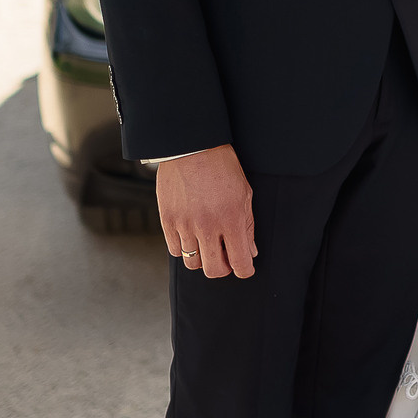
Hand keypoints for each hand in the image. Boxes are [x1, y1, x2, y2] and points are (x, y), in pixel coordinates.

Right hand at [158, 145, 256, 278]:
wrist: (192, 146)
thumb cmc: (223, 168)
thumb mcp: (244, 194)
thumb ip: (248, 226)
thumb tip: (250, 253)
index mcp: (231, 219)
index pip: (240, 263)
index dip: (245, 270)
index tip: (245, 268)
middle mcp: (207, 226)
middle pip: (214, 270)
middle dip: (223, 269)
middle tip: (226, 257)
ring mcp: (185, 224)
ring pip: (193, 262)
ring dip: (203, 258)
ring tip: (207, 244)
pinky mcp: (167, 220)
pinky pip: (175, 250)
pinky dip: (184, 248)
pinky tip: (191, 235)